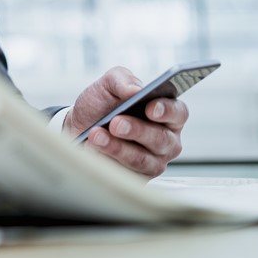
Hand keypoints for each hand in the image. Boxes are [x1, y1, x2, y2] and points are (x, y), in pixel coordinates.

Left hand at [63, 66, 187, 177]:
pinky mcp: (137, 177)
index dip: (166, 111)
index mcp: (166, 112)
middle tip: (116, 123)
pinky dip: (108, 160)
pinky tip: (94, 150)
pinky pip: (127, 174)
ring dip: (117, 147)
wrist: (78, 126)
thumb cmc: (101, 104)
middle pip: (161, 139)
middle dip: (137, 130)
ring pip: (142, 159)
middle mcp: (166, 139)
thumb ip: (123, 79)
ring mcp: (153, 160)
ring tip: (96, 135)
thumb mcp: (109, 84)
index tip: (150, 108)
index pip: (178, 113)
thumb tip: (135, 90)